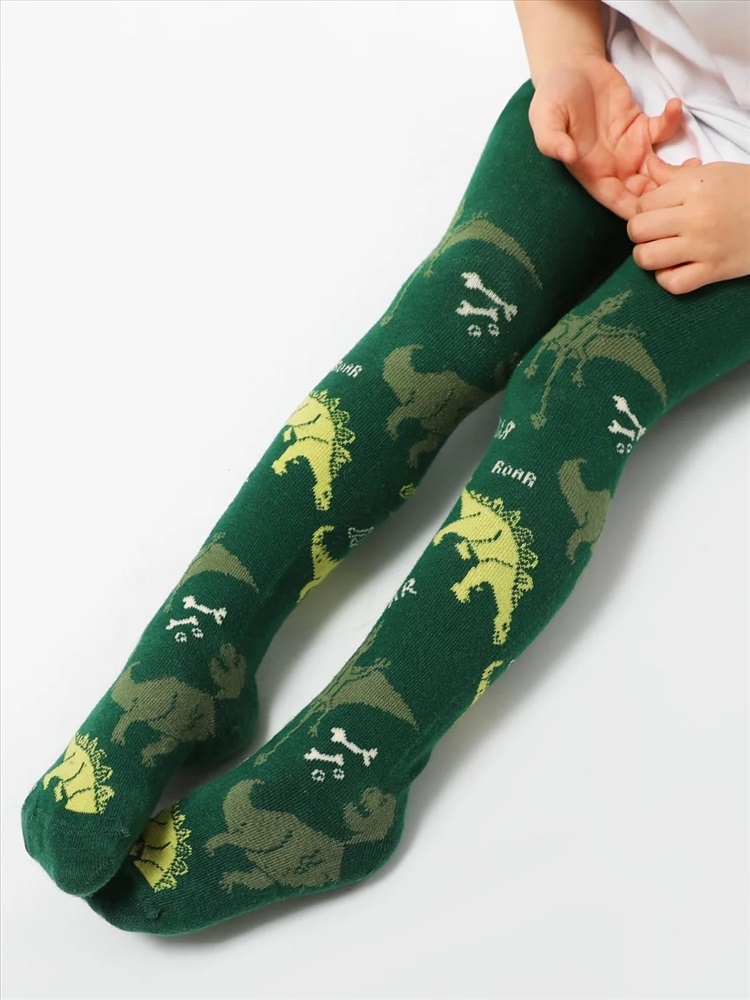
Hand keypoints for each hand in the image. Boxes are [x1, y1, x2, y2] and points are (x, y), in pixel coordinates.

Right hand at [528, 55, 695, 219]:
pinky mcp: (641, 126)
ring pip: (659, 170)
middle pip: (644, 193)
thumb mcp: (544, 117)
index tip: (657, 210)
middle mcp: (613, 166)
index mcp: (591, 173)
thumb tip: (565, 156)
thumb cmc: (553, 95)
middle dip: (665, 196)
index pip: (618, 202)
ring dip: (678, 170)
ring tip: (696, 161)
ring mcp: (629, 147)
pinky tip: (674, 106)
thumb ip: (551, 139)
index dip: (637, 210)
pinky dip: (674, 122)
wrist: (569, 67)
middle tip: (686, 188)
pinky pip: (663, 132)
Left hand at [628, 154, 749, 293]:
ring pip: (647, 258)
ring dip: (648, 257)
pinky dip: (667, 280)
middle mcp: (696, 217)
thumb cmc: (747, 190)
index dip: (644, 209)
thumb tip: (647, 166)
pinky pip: (673, 284)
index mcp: (694, 188)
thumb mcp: (714, 173)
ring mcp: (704, 246)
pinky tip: (675, 269)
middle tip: (654, 233)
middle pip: (638, 230)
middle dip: (640, 233)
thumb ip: (676, 174)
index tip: (658, 212)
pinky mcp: (715, 271)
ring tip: (661, 252)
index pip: (643, 203)